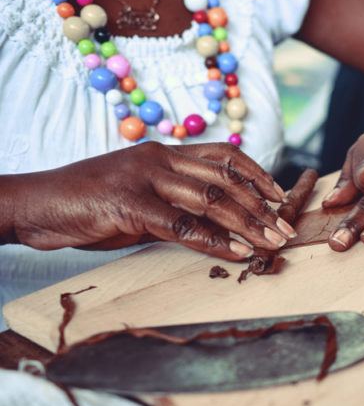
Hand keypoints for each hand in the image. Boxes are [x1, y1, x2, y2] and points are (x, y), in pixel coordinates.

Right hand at [9, 142, 295, 260]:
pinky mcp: (129, 204)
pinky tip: (238, 252)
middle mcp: (159, 159)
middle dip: (261, 206)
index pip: (223, 156)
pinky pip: (182, 224)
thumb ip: (175, 205)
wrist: (35, 205)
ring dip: (248, 224)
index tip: (280, 195)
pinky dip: (215, 241)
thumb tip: (215, 226)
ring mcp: (144, 178)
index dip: (257, 174)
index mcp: (163, 153)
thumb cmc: (88, 204)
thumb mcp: (139, 199)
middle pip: (225, 179)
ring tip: (272, 242)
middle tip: (285, 229)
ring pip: (211, 200)